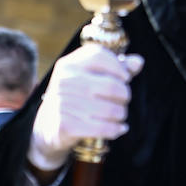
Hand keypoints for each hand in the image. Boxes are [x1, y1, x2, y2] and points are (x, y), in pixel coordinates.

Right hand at [28, 44, 144, 172]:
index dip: (119, 67)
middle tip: (123, 101)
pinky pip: (103, 128)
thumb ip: (115, 68)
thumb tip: (137, 62)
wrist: (47, 126)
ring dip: (121, 115)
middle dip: (125, 96)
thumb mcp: (89, 78)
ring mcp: (64, 103)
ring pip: (111, 109)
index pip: (100, 56)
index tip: (125, 78)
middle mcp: (64, 81)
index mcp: (68, 64)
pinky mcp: (66, 125)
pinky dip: (116, 130)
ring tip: (119, 116)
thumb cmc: (75, 97)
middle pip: (112, 86)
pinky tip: (118, 129)